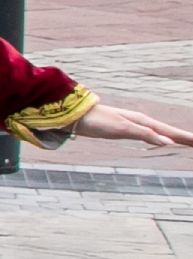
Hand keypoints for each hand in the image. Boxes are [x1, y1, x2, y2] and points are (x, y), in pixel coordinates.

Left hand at [71, 101, 187, 146]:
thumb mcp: (123, 129)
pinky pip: (151, 134)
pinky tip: (162, 140)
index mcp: (144, 122)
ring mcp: (135, 125)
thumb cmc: (98, 122)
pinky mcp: (127, 129)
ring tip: (187, 141)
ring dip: (175, 137)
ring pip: (161, 132)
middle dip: (185, 137)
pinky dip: (161, 137)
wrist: (77, 116)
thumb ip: (145, 134)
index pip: (171, 132)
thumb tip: (168, 142)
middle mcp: (142, 122)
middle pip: (169, 131)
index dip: (186, 138)